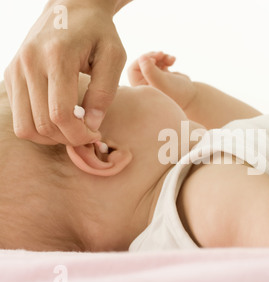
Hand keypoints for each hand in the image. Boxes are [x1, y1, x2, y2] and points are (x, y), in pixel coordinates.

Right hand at [4, 0, 127, 145]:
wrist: (71, 7)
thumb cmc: (99, 33)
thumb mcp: (113, 56)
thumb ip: (104, 92)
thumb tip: (92, 125)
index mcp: (57, 56)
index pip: (61, 114)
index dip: (79, 135)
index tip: (96, 135)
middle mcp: (29, 62)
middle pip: (42, 124)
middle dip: (68, 139)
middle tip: (88, 134)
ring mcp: (16, 69)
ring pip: (26, 126)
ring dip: (51, 138)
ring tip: (73, 129)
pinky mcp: (11, 74)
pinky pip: (19, 117)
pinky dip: (39, 127)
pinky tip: (60, 120)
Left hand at [128, 51, 196, 109]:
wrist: (192, 96)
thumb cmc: (177, 91)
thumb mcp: (162, 82)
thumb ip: (150, 71)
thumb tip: (141, 57)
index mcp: (141, 88)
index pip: (133, 69)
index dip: (143, 60)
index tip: (155, 59)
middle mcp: (145, 84)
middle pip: (141, 62)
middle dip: (152, 56)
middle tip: (162, 54)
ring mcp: (153, 79)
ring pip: (151, 60)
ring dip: (161, 56)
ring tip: (171, 59)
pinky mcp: (161, 75)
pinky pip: (159, 61)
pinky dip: (166, 58)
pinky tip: (173, 61)